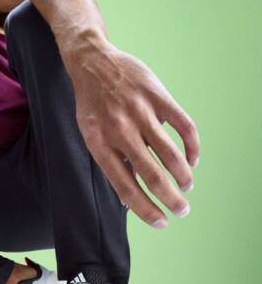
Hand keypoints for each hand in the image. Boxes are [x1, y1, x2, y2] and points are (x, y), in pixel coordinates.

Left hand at [66, 39, 199, 227]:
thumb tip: (130, 199)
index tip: (161, 222)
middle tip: (182, 210)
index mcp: (100, 144)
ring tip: (187, 186)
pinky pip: (184, 125)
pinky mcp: (157, 95)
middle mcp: (120, 130)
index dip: (146, 210)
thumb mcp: (92, 135)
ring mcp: (140, 111)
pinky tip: (192, 159)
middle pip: (152, 175)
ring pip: (171, 154)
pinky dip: (192, 147)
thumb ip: (113, 163)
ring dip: (183, 177)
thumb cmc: (92, 105)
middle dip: (171, 199)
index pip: (126, 188)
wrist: (91, 62)